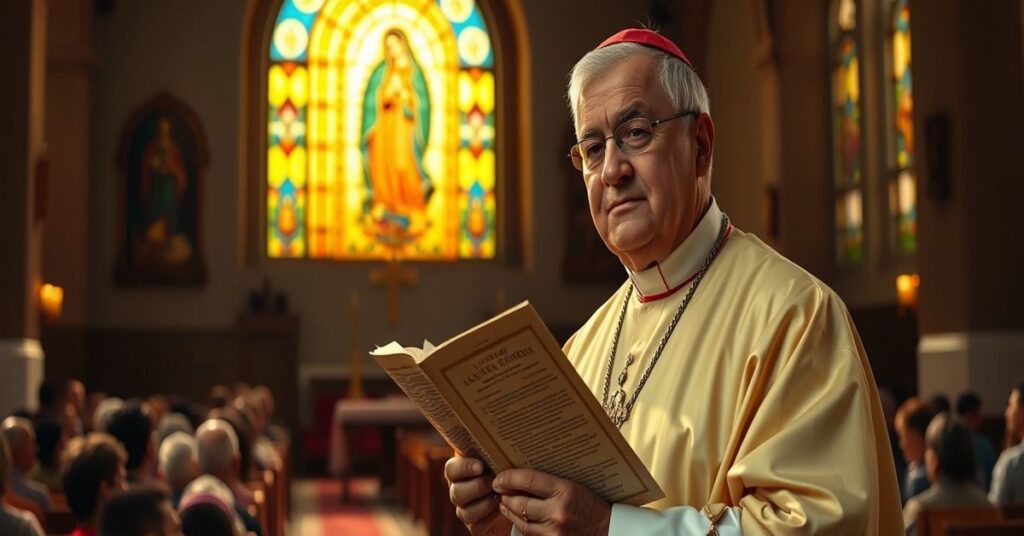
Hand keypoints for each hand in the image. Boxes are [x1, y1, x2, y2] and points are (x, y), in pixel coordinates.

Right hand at [445, 455, 510, 534]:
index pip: (451, 469)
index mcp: (460, 471)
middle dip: (477, 487)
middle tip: (494, 482)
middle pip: (456, 492)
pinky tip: (501, 510)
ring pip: (464, 512)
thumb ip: (492, 448)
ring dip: (484, 504)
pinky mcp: (474, 526)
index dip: (464, 468)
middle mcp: (458, 490)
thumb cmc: (505, 472)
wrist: (516, 498)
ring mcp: (464, 509)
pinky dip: (489, 518)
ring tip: (500, 497)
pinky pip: (475, 526)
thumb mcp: (499, 458)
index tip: (480, 466)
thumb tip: (501, 430)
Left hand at [493, 468, 610, 535]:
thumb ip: (550, 483)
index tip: (500, 477)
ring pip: (521, 520)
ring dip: (509, 510)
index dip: (509, 478)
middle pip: (520, 502)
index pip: (528, 480)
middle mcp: (558, 511)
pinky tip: (516, 516)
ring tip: (504, 501)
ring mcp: (554, 531)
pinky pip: (528, 533)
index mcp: (565, 490)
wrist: (609, 530)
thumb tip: (523, 476)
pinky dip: (519, 524)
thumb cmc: (592, 505)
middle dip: (505, 495)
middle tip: (499, 488)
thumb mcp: (575, 486)